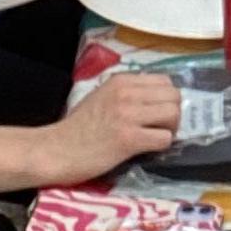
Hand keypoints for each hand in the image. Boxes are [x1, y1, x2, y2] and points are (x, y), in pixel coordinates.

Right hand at [36, 74, 183, 184]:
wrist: (56, 150)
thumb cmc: (77, 128)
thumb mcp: (101, 97)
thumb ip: (126, 94)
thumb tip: (155, 101)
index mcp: (121, 81)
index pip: (165, 81)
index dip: (167, 99)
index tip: (158, 113)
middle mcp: (126, 93)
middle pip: (174, 96)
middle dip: (173, 114)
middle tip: (160, 128)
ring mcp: (128, 115)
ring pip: (173, 114)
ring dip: (170, 129)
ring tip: (155, 137)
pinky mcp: (129, 138)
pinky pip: (164, 138)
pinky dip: (161, 146)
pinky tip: (147, 149)